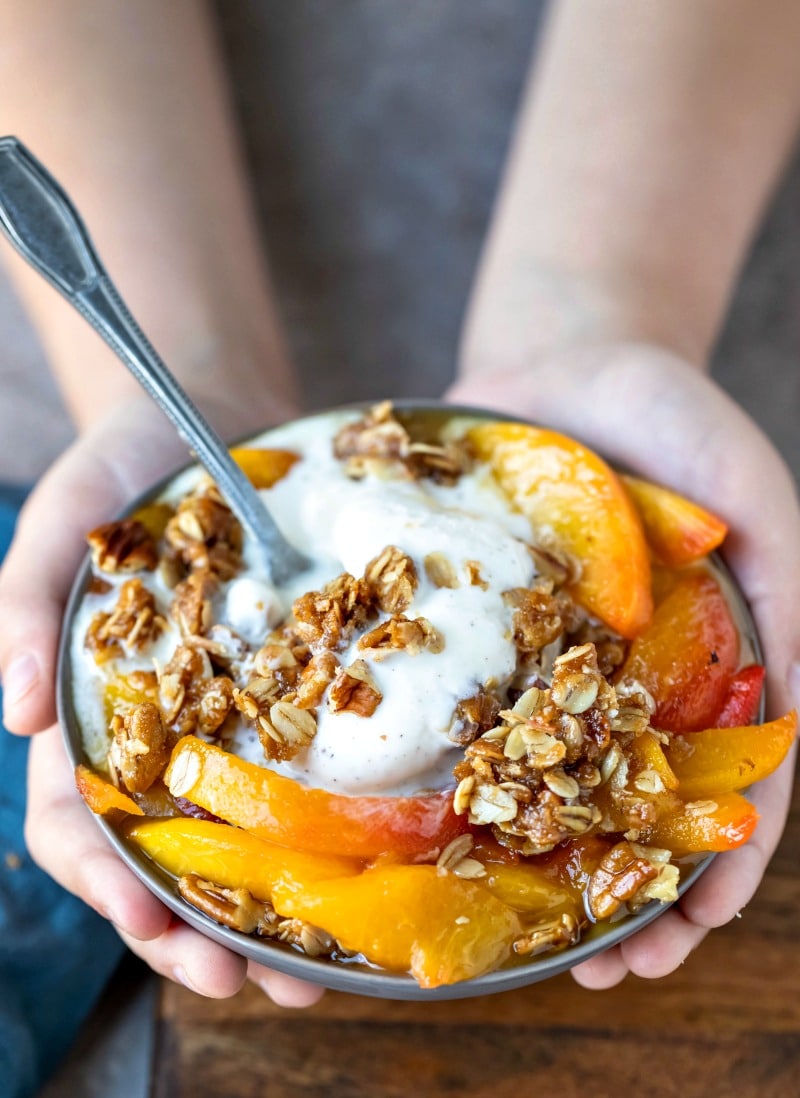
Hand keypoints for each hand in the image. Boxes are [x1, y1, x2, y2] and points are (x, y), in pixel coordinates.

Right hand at [0, 398, 321, 1006]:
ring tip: (310, 970)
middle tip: (253, 982)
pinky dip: (317, 836)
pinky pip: (298, 777)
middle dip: (194, 931)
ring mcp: (223, 719)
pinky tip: (359, 873)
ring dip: (260, 912)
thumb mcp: (63, 518)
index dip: (107, 886)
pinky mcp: (286, 694)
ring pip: (231, 840)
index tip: (154, 928)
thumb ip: (24, 604)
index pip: (78, 826)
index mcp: (88, 711)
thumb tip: (11, 720)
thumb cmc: (123, 465)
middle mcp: (155, 732)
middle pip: (159, 859)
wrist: (208, 415)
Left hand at [449, 343, 799, 987]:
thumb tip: (790, 708)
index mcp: (706, 663)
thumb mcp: (756, 496)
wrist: (567, 355)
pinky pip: (467, 710)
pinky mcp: (479, 632)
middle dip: (628, 893)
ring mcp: (547, 660)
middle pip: (634, 804)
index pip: (728, 784)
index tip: (693, 929)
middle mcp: (624, 675)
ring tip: (535, 940)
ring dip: (550, 865)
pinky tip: (445, 830)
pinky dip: (464, 774)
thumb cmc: (676, 419)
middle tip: (607, 970)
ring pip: (549, 778)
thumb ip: (782, 588)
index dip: (721, 864)